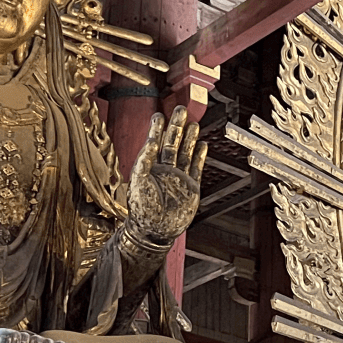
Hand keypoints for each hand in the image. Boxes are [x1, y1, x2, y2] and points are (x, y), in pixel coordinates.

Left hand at [124, 108, 206, 247]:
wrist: (155, 232)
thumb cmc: (143, 210)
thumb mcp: (139, 181)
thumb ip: (145, 160)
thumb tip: (151, 140)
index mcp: (150, 168)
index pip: (155, 143)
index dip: (157, 129)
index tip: (159, 114)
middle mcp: (165, 171)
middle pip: (172, 143)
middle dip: (177, 127)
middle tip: (180, 110)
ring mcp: (179, 178)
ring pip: (185, 153)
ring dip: (189, 139)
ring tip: (194, 124)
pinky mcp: (191, 187)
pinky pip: (196, 168)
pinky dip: (200, 156)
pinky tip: (203, 145)